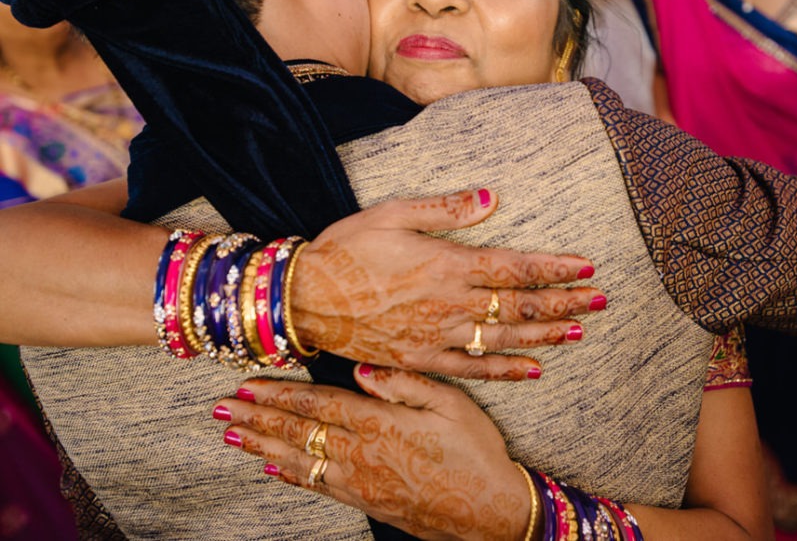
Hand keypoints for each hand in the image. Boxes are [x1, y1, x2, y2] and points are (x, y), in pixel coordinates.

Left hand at [216, 370, 530, 540]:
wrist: (489, 512)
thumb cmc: (476, 453)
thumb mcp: (452, 404)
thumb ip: (405, 384)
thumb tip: (365, 370)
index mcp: (380, 423)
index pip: (317, 405)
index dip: (280, 395)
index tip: (249, 385)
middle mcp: (361, 454)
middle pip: (298, 431)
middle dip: (257, 417)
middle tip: (222, 408)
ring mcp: (360, 482)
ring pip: (299, 459)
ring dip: (262, 445)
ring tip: (232, 434)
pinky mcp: (365, 502)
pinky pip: (318, 485)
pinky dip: (291, 475)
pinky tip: (273, 466)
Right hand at [292, 189, 604, 380]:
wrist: (302, 299)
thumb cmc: (345, 249)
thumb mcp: (391, 214)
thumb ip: (445, 209)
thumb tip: (492, 197)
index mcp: (446, 263)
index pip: (514, 266)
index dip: (555, 268)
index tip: (588, 267)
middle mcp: (449, 302)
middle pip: (519, 303)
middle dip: (564, 301)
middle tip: (601, 300)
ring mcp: (436, 334)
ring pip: (504, 336)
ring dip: (545, 334)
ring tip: (579, 331)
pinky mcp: (421, 359)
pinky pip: (472, 368)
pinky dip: (505, 369)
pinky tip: (532, 370)